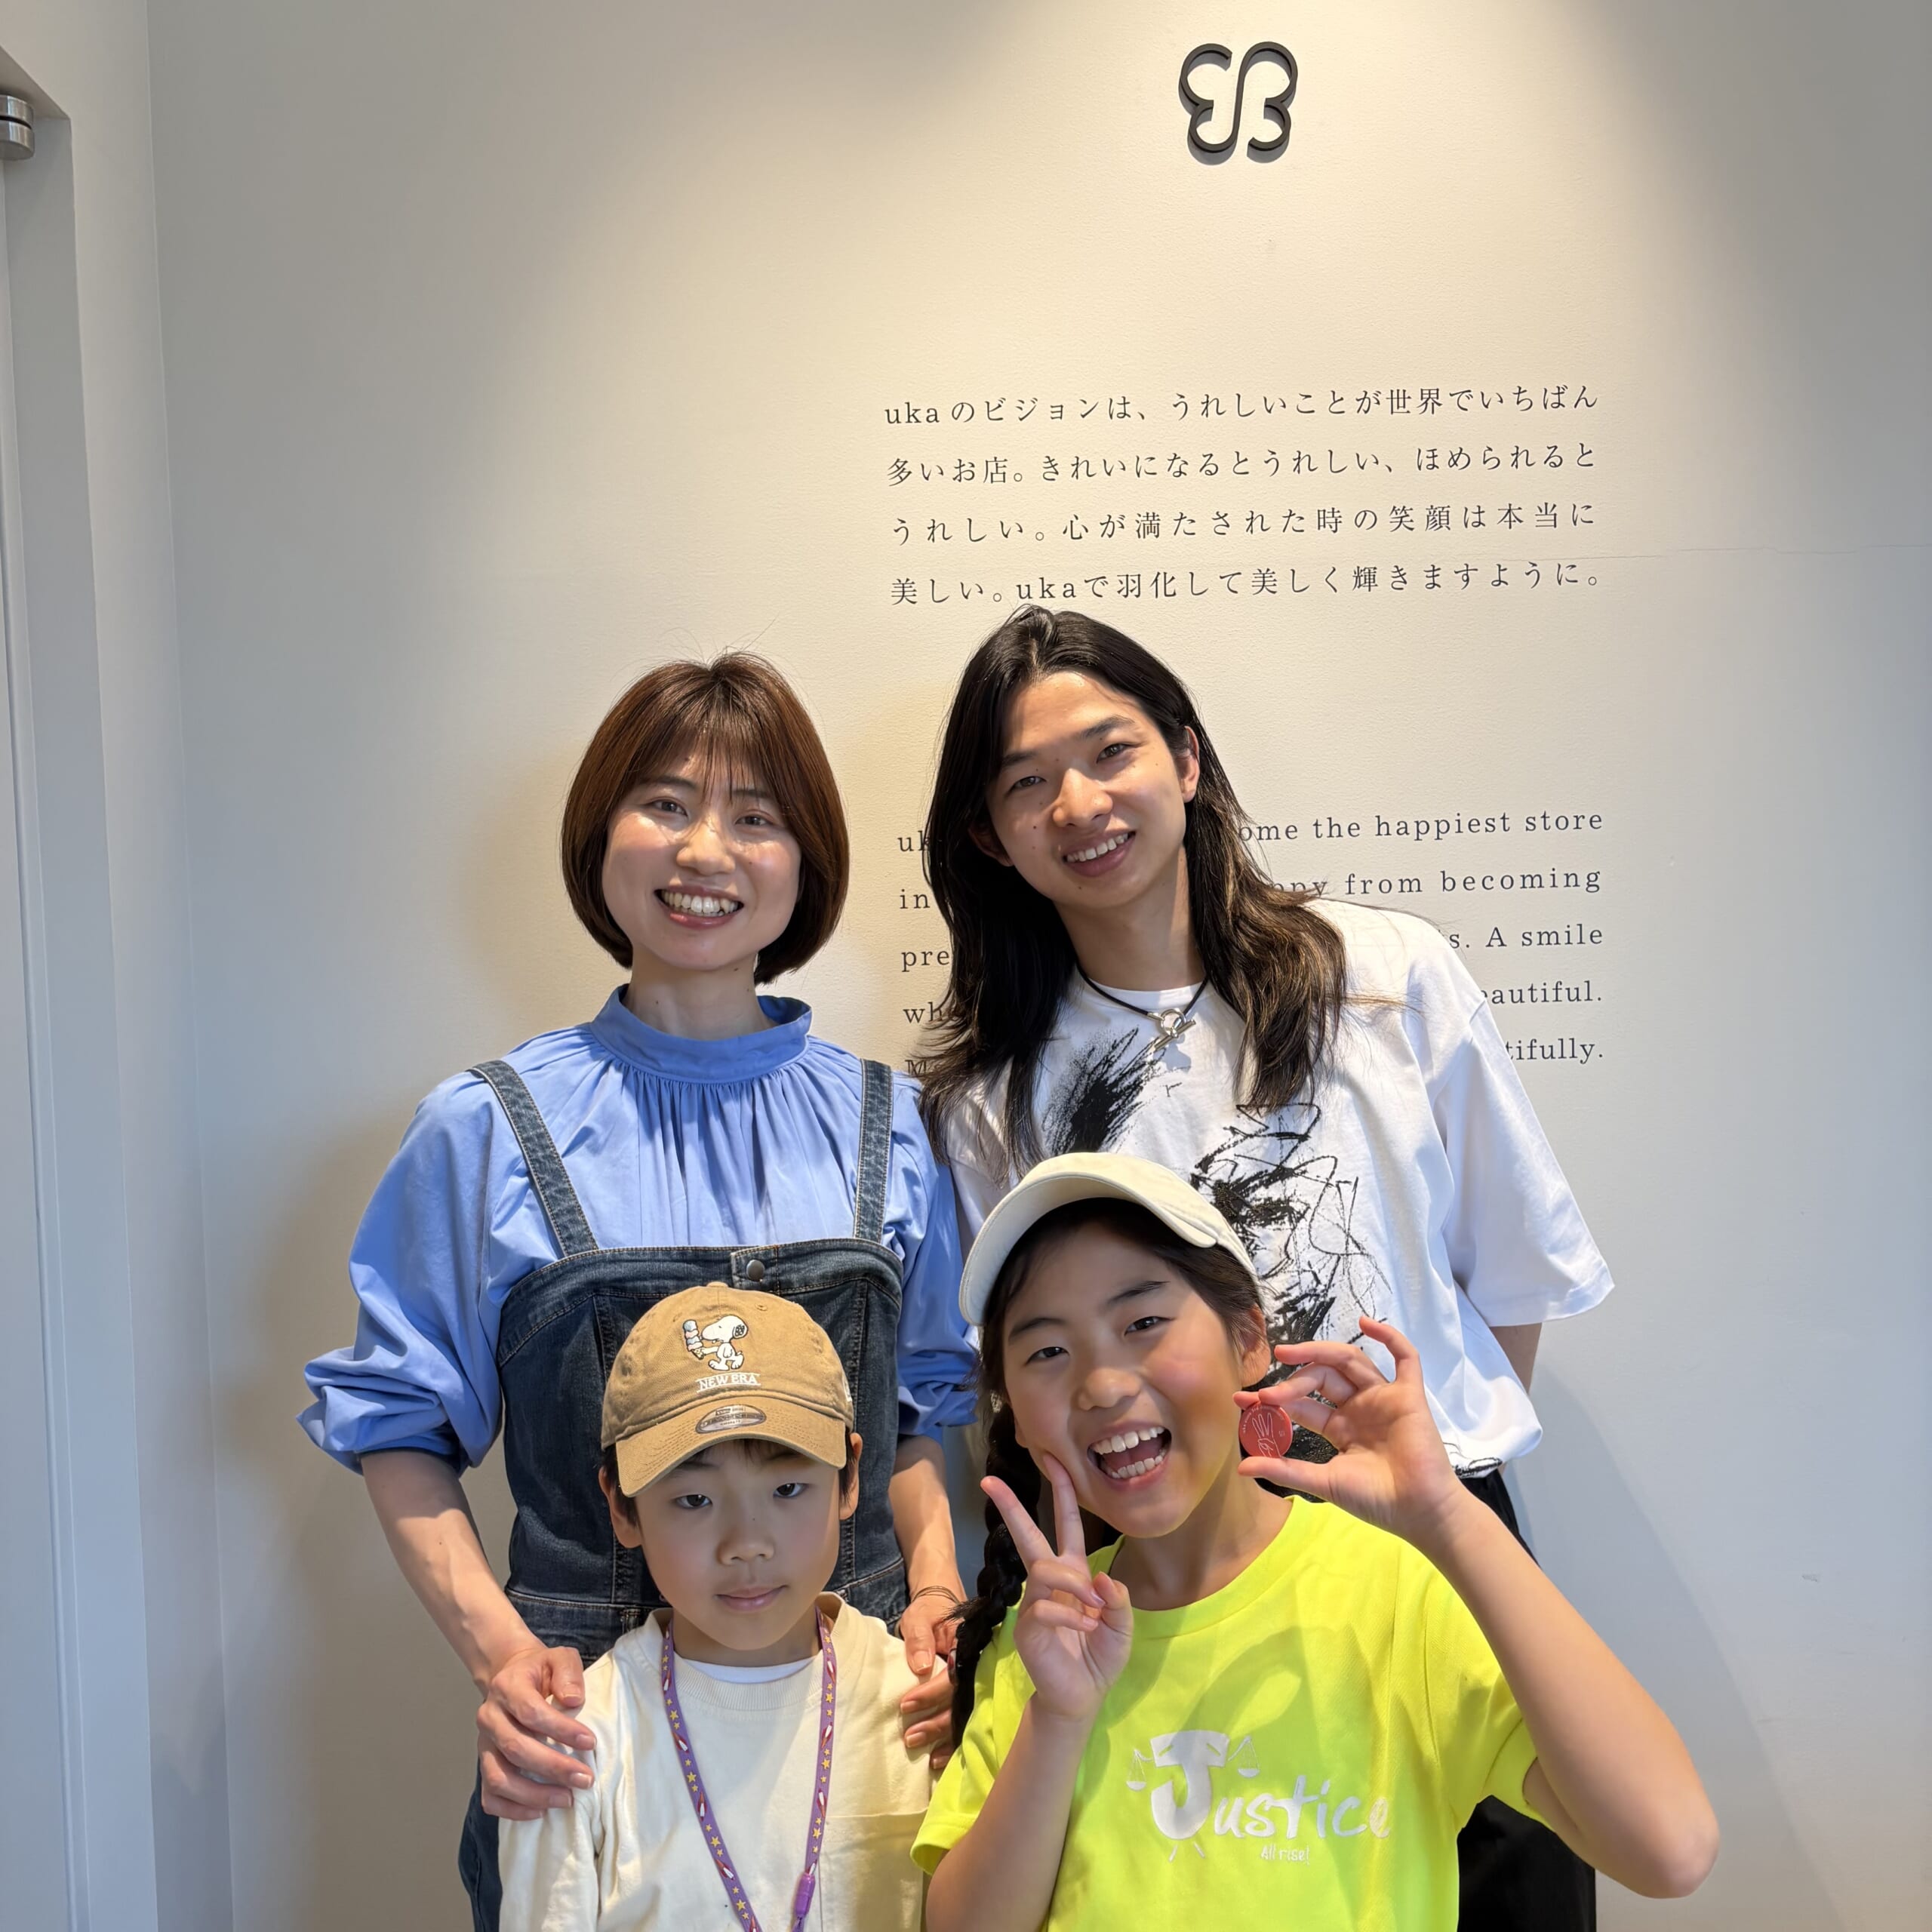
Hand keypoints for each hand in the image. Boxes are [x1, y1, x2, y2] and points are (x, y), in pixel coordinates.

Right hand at [476, 1642, 595, 1819]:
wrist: (510, 1676)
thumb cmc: (540, 1671)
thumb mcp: (558, 1658)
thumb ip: (567, 1672)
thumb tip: (573, 1701)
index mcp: (507, 1687)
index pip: (531, 1712)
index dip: (561, 1730)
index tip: (591, 1743)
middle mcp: (489, 1717)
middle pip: (516, 1749)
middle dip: (553, 1768)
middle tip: (585, 1779)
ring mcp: (483, 1745)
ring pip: (499, 1778)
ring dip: (534, 1794)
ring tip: (567, 1800)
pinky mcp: (484, 1765)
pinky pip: (490, 1796)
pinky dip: (512, 1810)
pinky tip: (540, 1812)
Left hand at [899, 1587, 962, 1768]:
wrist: (943, 1605)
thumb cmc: (930, 1611)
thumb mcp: (920, 1617)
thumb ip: (919, 1639)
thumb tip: (921, 1666)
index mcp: (967, 1646)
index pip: (952, 1676)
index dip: (930, 1694)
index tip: (906, 1705)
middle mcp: (976, 1668)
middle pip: (962, 1702)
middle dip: (936, 1724)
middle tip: (910, 1737)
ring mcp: (976, 1683)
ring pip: (966, 1716)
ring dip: (944, 1737)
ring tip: (922, 1753)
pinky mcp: (970, 1694)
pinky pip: (966, 1721)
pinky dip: (953, 1742)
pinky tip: (939, 1759)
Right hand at [982, 1454, 1132, 1728]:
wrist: (1082, 1697)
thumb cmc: (1099, 1657)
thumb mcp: (1122, 1627)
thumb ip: (1119, 1600)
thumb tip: (1100, 1578)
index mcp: (1074, 1573)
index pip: (1066, 1525)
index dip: (1062, 1493)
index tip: (1051, 1459)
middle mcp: (1049, 1582)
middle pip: (1028, 1536)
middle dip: (1011, 1507)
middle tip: (989, 1481)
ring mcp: (1034, 1603)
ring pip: (1044, 1570)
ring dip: (1073, 1584)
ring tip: (1094, 1610)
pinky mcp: (1027, 1627)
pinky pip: (1044, 1608)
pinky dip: (1070, 1618)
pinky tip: (1086, 1630)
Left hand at [1235, 1318, 1467, 1551]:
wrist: (1418, 1513)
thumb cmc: (1375, 1501)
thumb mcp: (1323, 1482)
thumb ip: (1285, 1469)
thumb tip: (1240, 1467)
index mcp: (1341, 1427)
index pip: (1303, 1403)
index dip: (1275, 1398)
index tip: (1244, 1399)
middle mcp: (1360, 1407)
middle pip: (1323, 1377)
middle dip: (1293, 1379)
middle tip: (1267, 1390)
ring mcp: (1385, 1398)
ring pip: (1351, 1361)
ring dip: (1320, 1353)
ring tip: (1288, 1354)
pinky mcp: (1409, 1396)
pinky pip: (1405, 1358)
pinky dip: (1390, 1337)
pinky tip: (1367, 1323)